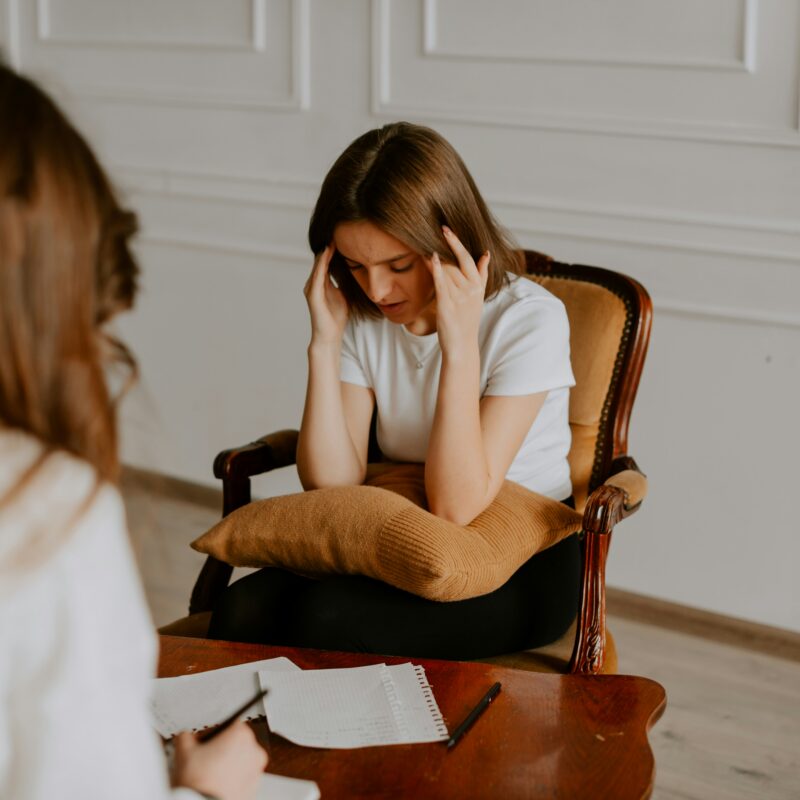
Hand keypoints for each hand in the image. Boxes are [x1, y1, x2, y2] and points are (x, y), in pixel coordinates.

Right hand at [172, 721, 267, 799]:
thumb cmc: (199, 780)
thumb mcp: (184, 751)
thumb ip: (185, 736)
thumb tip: (185, 737)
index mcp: (241, 735)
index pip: (231, 724)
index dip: (217, 733)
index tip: (208, 742)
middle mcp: (254, 750)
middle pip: (238, 744)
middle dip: (223, 750)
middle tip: (206, 761)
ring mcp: (256, 771)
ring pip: (241, 763)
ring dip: (228, 766)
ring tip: (209, 776)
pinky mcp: (254, 789)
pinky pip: (242, 780)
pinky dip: (232, 781)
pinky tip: (216, 786)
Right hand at [304, 244, 348, 344]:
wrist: (329, 335)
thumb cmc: (336, 317)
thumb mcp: (343, 294)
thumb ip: (344, 282)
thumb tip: (356, 271)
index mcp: (321, 283)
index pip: (326, 261)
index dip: (333, 249)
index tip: (342, 235)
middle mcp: (313, 283)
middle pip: (321, 260)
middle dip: (328, 246)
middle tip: (336, 229)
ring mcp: (311, 288)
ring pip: (319, 264)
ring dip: (325, 251)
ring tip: (332, 237)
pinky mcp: (313, 294)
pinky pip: (318, 275)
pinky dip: (322, 263)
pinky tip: (327, 253)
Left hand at [427, 226, 489, 355]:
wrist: (462, 345)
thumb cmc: (467, 321)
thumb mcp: (478, 297)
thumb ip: (482, 275)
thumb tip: (486, 254)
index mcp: (478, 286)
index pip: (471, 259)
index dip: (460, 244)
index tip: (450, 230)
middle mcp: (471, 290)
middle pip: (460, 261)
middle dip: (452, 243)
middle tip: (442, 228)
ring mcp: (460, 297)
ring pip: (449, 270)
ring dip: (438, 255)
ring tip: (425, 242)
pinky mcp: (448, 305)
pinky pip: (442, 283)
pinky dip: (437, 269)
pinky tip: (431, 258)